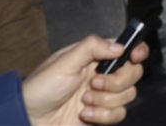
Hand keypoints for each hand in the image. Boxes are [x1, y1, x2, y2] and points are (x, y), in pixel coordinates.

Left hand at [21, 35, 147, 124]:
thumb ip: (92, 48)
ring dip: (106, 100)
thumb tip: (120, 46)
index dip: (138, 51)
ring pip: (128, 95)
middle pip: (134, 73)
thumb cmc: (40, 88)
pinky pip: (119, 114)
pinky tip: (84, 114)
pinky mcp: (101, 115)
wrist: (27, 120)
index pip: (127, 49)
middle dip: (117, 81)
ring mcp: (104, 96)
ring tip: (83, 101)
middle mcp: (103, 75)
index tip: (135, 57)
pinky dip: (103, 115)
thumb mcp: (64, 62)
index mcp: (96, 57)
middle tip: (94, 84)